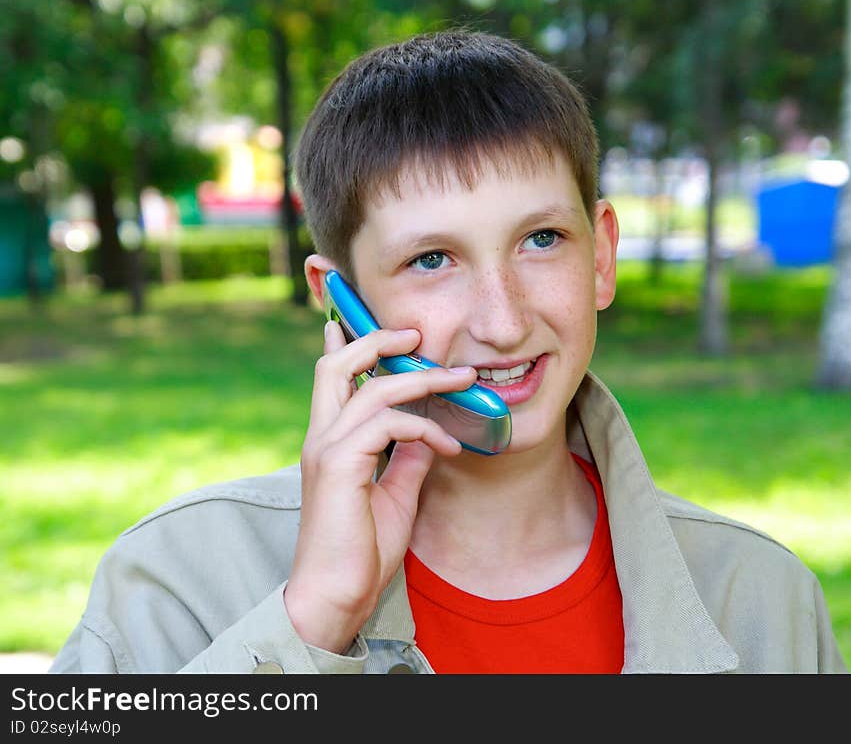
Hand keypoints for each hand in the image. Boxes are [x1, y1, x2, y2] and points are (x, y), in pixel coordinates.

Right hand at [284, 322, 475, 652]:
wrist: (336, 595)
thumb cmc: (362, 549)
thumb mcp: (396, 493)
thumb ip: (408, 458)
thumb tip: (430, 432)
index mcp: (331, 442)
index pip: (331, 380)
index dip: (344, 345)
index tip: (352, 319)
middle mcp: (322, 438)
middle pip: (337, 366)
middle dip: (376, 340)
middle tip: (416, 335)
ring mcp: (327, 449)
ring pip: (372, 389)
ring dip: (423, 380)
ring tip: (462, 380)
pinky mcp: (339, 466)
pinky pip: (388, 425)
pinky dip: (424, 427)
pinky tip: (449, 444)